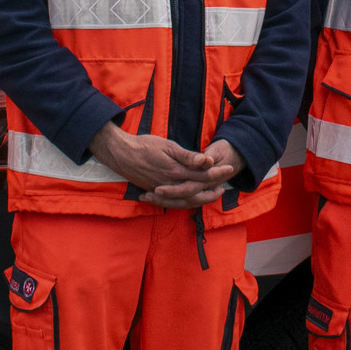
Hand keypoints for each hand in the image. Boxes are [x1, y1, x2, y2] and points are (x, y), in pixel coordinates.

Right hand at [91, 127, 233, 208]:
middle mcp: (171, 184)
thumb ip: (188, 156)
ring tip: (213, 194)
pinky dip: (184, 203)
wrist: (121, 154)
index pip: (203, 176)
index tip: (229, 169)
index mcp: (176, 171)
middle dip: (213, 188)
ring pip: (186, 201)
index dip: (218, 173)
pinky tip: (191, 200)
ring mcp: (162, 190)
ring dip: (202, 199)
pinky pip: (173, 203)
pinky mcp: (155, 192)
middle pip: (198, 191)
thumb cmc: (145, 146)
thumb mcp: (168, 146)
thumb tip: (208, 160)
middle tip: (225, 184)